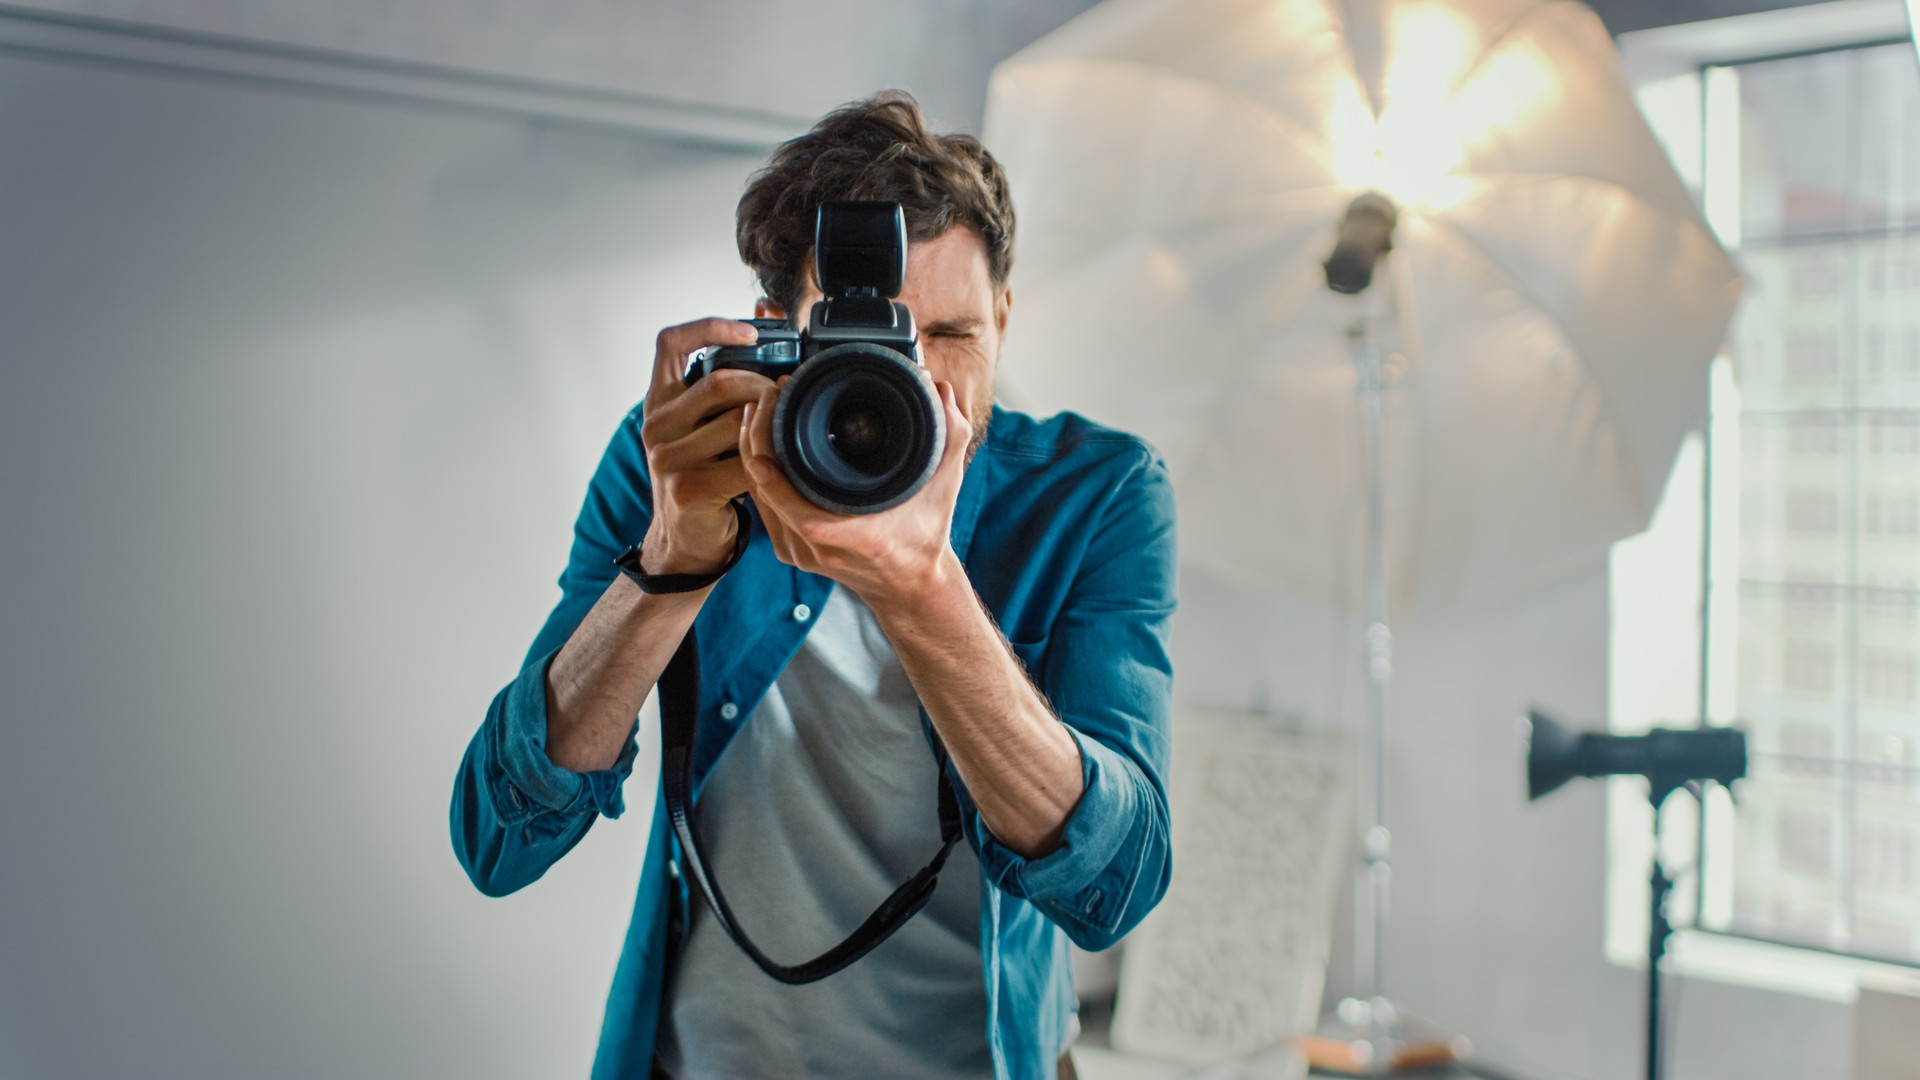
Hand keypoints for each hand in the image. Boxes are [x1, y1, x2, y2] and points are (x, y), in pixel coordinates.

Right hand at [638, 318, 775, 574]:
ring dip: (771, 426)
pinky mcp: (689, 489)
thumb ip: (726, 385)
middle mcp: (655, 425)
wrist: (685, 541)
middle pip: (718, 382)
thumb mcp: (704, 427)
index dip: (710, 327)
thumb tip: (764, 313)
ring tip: (787, 433)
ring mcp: (667, 458)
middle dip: (764, 385)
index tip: (751, 333)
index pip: (670, 343)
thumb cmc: (704, 477)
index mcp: (658, 402)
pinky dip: (771, 461)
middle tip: (789, 398)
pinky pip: (746, 463)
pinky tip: (780, 464)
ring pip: (737, 422)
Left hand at [740, 376, 972, 609]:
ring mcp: (800, 552)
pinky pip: (763, 507)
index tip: (773, 417)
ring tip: (763, 410)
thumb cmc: (927, 533)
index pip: (793, 501)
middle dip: (757, 436)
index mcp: (852, 533)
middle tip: (768, 395)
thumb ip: (951, 433)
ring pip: (759, 495)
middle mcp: (817, 547)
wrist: (910, 583)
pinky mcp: (791, 550)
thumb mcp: (946, 483)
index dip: (773, 460)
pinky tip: (762, 443)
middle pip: (765, 488)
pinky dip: (759, 473)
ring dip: (753, 450)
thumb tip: (941, 388)